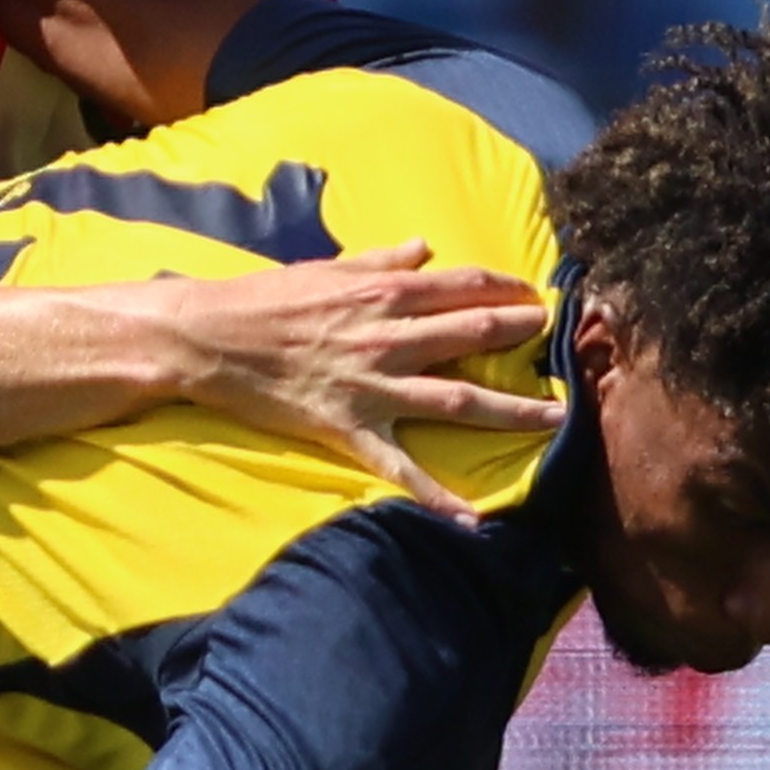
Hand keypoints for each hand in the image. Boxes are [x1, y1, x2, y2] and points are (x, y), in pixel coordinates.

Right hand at [146, 238, 568, 527]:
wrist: (208, 338)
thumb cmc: (264, 299)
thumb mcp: (326, 268)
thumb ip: (380, 260)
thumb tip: (425, 248)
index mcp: (382, 293)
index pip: (462, 286)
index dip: (506, 289)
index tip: (536, 297)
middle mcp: (387, 338)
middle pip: (473, 334)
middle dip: (523, 338)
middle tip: (561, 344)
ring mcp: (372, 386)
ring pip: (458, 399)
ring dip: (511, 410)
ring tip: (556, 418)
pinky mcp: (350, 429)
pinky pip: (402, 468)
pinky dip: (438, 497)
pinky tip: (473, 521)